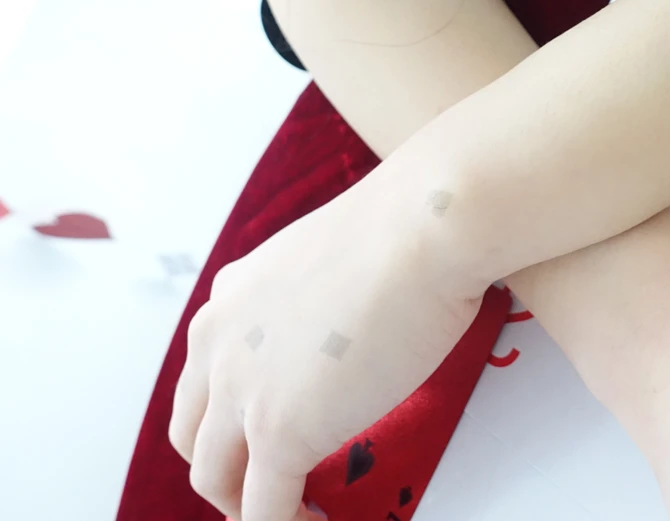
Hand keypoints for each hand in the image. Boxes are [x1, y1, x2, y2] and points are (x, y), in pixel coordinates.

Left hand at [169, 182, 481, 520]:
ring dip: (249, 505)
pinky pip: (263, 513)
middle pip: (193, 433)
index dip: (231, 415)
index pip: (206, 376)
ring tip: (295, 514)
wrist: (424, 227)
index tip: (265, 432)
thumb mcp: (334, 257)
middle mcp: (220, 341)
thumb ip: (317, 299)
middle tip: (268, 484)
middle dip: (226, 467)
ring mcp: (243, 390)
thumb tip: (355, 321)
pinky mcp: (279, 433)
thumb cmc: (407, 230)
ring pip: (214, 478)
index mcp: (232, 296)